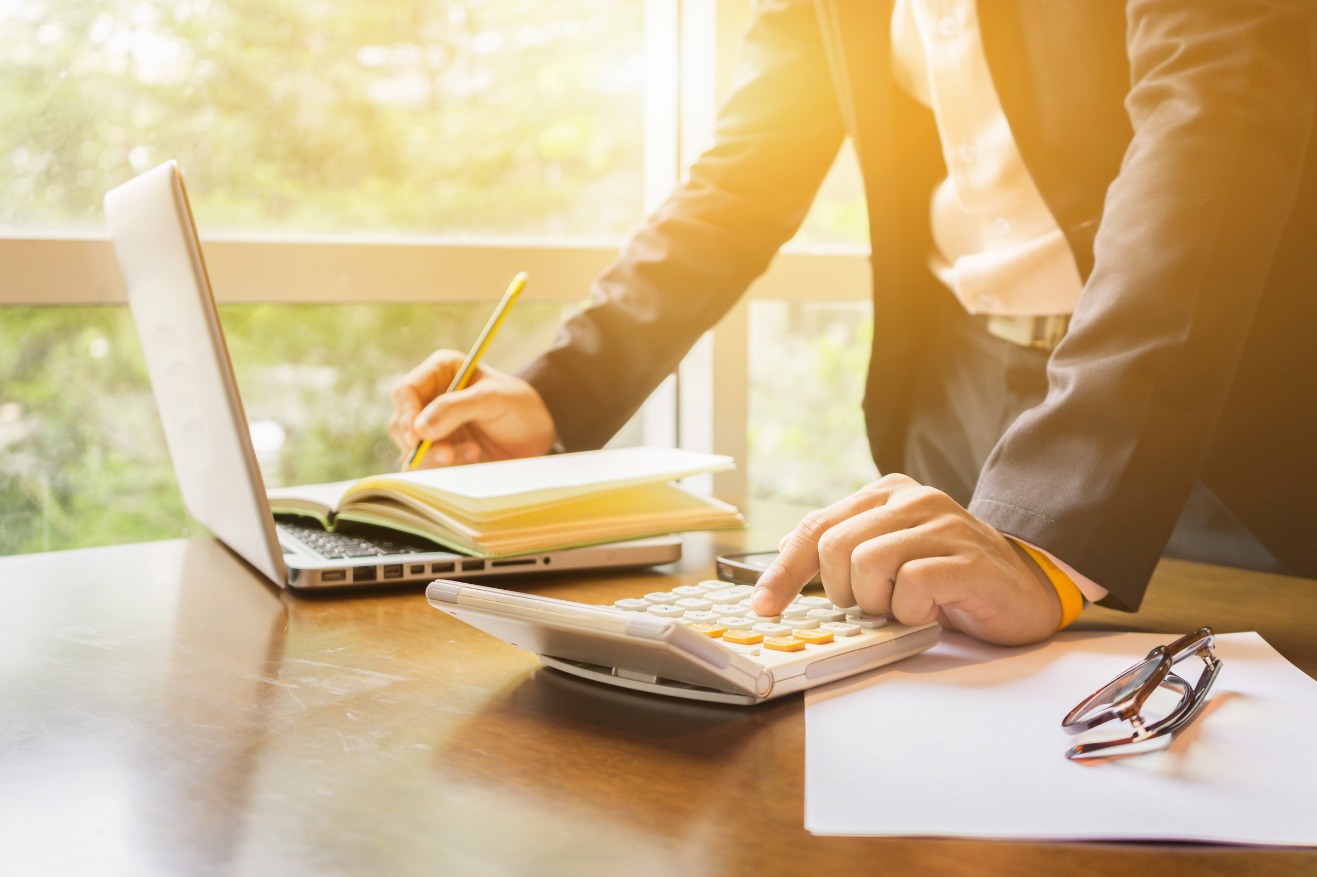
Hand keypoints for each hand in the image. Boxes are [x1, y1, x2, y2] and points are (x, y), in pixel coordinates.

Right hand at [388, 349, 557, 467]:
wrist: (538, 434)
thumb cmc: (519, 406)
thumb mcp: (493, 399)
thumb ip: (456, 408)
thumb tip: (419, 429)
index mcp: (439, 373)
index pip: (405, 392)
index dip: (407, 415)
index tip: (418, 436)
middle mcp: (429, 399)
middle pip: (400, 424)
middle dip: (419, 443)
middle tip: (447, 455)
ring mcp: (432, 428)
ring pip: (410, 448)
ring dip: (435, 457)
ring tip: (472, 453)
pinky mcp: (440, 452)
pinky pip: (425, 466)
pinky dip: (443, 469)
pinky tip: (472, 459)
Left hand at [749, 474, 1061, 644]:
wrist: (1025, 589)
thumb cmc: (949, 576)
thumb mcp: (890, 553)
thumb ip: (844, 548)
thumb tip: (783, 558)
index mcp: (887, 493)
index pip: (816, 527)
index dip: (783, 571)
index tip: (763, 606)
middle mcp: (914, 499)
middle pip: (835, 547)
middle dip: (842, 591)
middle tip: (873, 604)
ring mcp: (944, 525)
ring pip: (867, 565)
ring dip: (879, 602)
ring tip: (907, 605)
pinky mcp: (968, 559)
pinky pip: (911, 587)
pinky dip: (911, 612)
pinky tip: (931, 610)